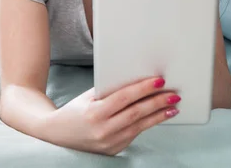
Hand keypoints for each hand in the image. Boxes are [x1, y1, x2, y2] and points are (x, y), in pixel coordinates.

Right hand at [44, 77, 180, 155]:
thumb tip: (134, 80)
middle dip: (157, 102)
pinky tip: (159, 116)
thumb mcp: (88, 97)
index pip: (123, 99)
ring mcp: (109, 142)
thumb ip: (109, 90)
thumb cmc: (74, 110)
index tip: (158, 81)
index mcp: (94, 113)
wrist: (57, 135)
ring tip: (173, 106)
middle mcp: (102, 130)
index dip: (142, 89)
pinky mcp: (113, 150)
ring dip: (158, 115)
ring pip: (139, 126)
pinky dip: (148, 124)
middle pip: (135, 113)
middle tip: (173, 94)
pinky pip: (134, 134)